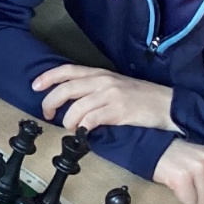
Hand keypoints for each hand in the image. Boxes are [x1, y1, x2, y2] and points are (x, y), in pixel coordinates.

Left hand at [33, 65, 176, 131]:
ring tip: (71, 128)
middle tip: (47, 114)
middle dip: (50, 102)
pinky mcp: (118, 111)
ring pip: (76, 107)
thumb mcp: (115, 86)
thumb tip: (71, 100)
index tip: (35, 86)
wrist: (169, 105)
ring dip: (68, 121)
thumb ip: (94, 89)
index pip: (67, 70)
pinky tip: (84, 133)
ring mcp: (111, 95)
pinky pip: (91, 119)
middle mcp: (103, 81)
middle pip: (66, 89)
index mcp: (101, 74)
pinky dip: (83, 128)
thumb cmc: (142, 98)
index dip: (48, 77)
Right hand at [153, 140, 203, 203]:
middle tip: (192, 182)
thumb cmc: (184, 159)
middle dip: (203, 195)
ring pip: (203, 202)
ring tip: (184, 183)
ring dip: (192, 197)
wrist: (156, 150)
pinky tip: (177, 185)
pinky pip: (189, 201)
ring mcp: (197, 169)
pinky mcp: (182, 178)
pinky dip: (182, 198)